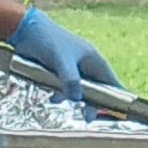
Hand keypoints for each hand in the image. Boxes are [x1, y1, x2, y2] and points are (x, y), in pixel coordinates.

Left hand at [7, 5, 121, 111]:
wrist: (26, 30)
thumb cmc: (48, 41)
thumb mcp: (62, 61)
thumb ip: (71, 80)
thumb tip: (78, 99)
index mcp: (94, 60)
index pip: (111, 82)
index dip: (118, 97)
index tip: (121, 112)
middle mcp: (86, 65)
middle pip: (96, 89)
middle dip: (93, 103)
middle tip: (88, 118)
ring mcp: (73, 68)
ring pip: (80, 90)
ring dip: (75, 99)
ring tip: (71, 109)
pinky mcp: (59, 71)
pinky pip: (65, 87)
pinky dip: (61, 94)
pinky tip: (53, 98)